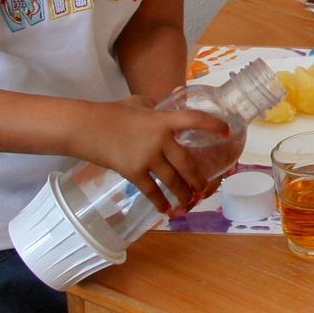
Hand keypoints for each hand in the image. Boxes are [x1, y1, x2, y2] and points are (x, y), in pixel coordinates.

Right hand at [78, 98, 230, 211]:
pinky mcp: (133, 172)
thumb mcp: (138, 103)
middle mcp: (160, 139)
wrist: (85, 127)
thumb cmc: (111, 113)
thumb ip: (156, 106)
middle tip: (206, 187)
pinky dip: (160, 202)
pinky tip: (166, 209)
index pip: (195, 120)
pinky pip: (151, 190)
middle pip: (187, 163)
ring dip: (183, 193)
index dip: (214, 125)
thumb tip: (166, 104)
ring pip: (172, 180)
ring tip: (190, 201)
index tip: (228, 132)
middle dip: (199, 178)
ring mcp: (147, 157)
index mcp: (164, 119)